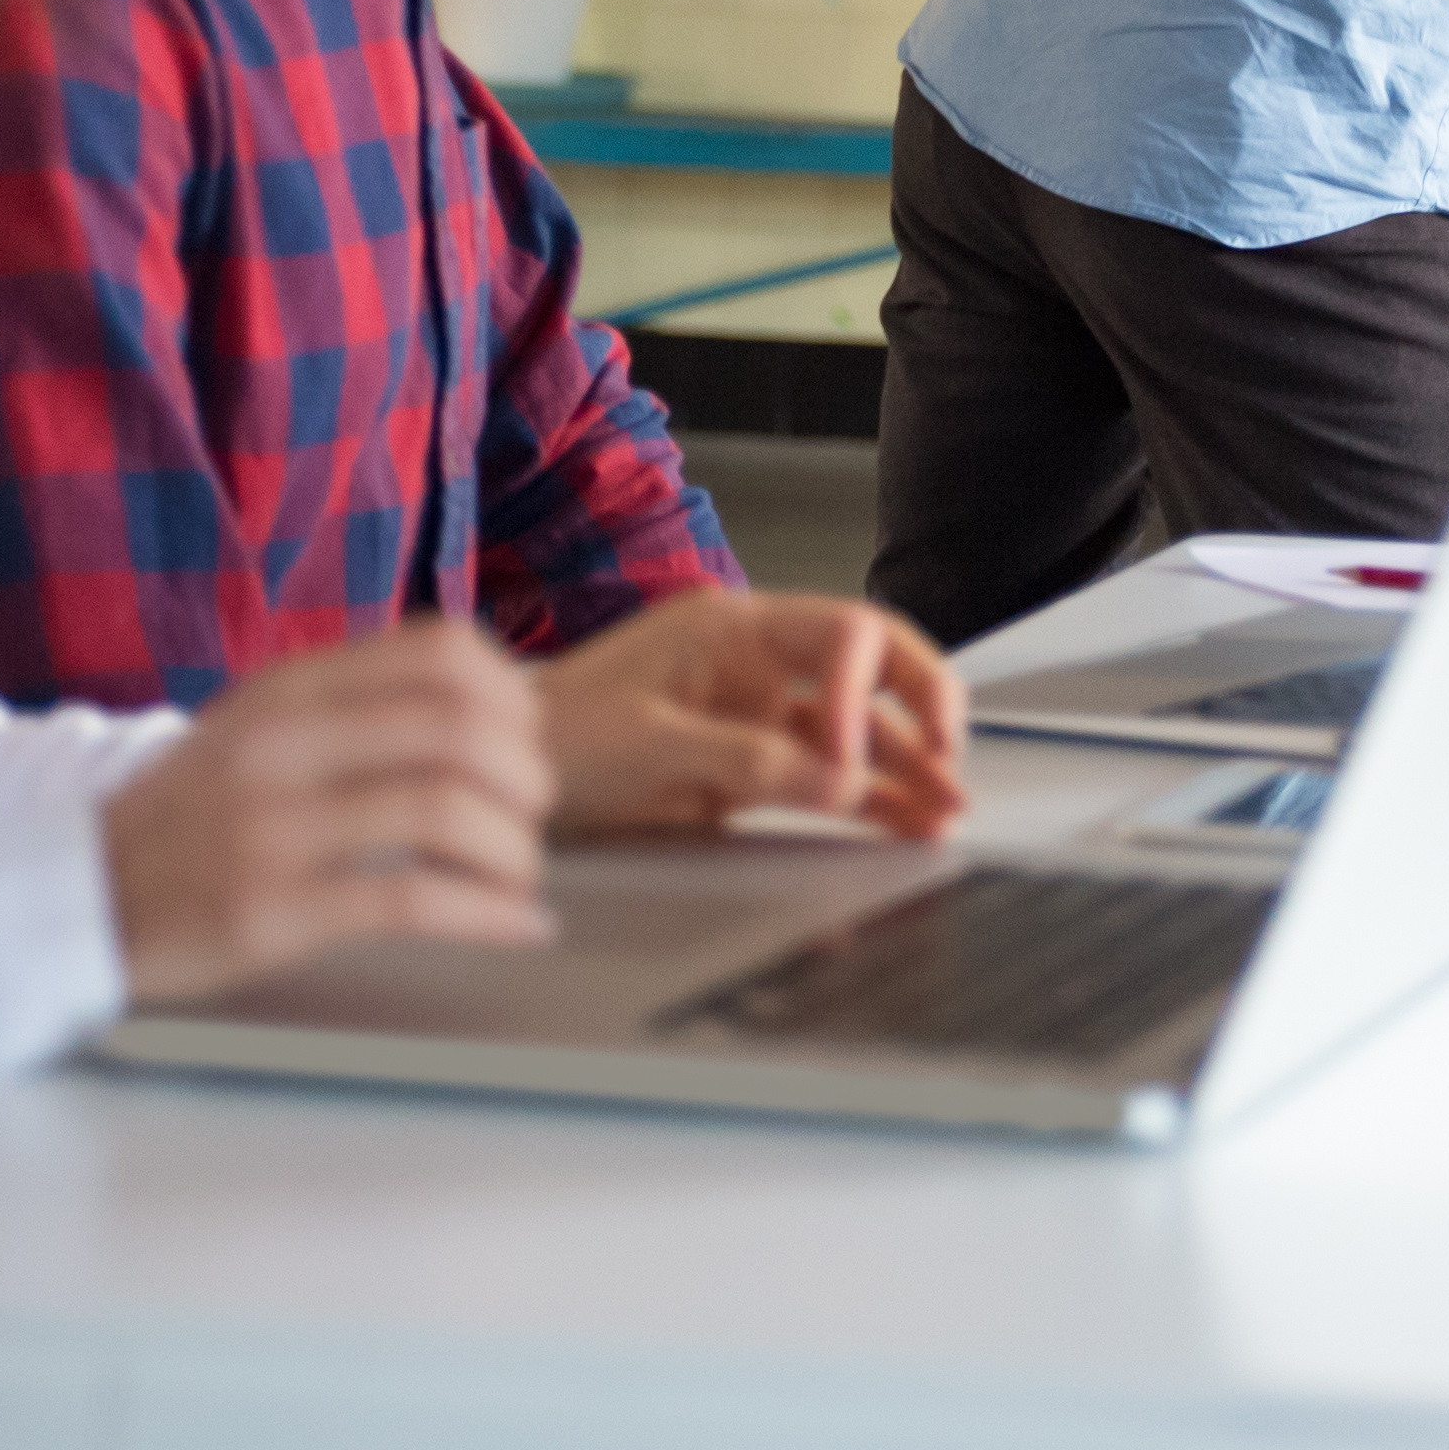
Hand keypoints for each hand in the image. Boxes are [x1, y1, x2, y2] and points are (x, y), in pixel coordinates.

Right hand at [99, 621, 554, 1000]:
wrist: (71, 893)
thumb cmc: (193, 815)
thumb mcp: (263, 728)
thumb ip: (363, 706)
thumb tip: (511, 704)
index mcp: (290, 688)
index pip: (438, 651)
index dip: (511, 692)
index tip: (529, 736)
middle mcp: (282, 743)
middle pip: (459, 727)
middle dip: (526, 775)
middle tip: (532, 813)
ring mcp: (270, 826)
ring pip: (444, 811)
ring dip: (514, 849)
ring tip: (519, 874)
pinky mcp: (267, 910)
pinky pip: (411, 899)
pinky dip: (488, 913)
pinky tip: (520, 925)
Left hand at [539, 590, 969, 840]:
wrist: (498, 778)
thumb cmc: (555, 739)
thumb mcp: (650, 746)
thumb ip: (748, 760)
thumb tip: (838, 781)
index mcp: (735, 628)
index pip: (841, 636)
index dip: (861, 694)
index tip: (845, 757)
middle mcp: (760, 659)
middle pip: (872, 665)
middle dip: (921, 706)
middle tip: (951, 756)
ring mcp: (760, 709)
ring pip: (858, 728)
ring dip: (905, 765)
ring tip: (947, 809)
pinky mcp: (754, 761)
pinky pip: (827, 773)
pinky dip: (867, 797)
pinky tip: (905, 821)